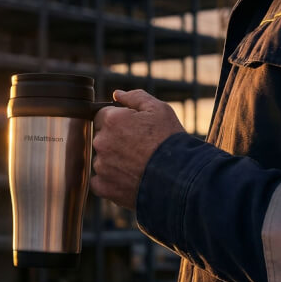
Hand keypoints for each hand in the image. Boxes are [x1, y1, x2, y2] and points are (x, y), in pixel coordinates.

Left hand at [91, 89, 184, 209]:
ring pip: (102, 160)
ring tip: (138, 166)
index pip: (102, 116)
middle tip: (139, 149)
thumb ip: (135, 97)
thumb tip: (117, 94)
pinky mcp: (103, 187)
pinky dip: (111, 181)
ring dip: (114, 162)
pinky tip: (130, 179)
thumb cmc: (171, 141)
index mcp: (111, 120)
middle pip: (101, 138)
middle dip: (116, 141)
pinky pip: (100, 182)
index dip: (119, 122)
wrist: (180, 178)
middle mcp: (101, 142)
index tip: (133, 131)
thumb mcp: (159, 109)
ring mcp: (101, 166)